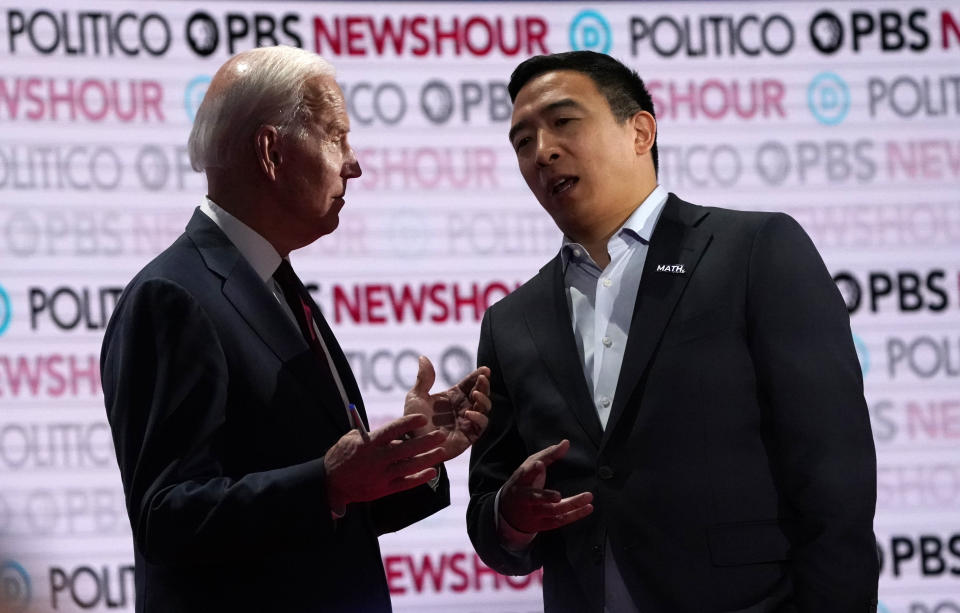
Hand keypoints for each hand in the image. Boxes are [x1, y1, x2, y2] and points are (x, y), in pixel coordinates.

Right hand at [323, 413, 446, 510]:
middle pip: (406, 449)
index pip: (392, 430)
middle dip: (426, 442)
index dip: (409, 423)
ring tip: (442, 451)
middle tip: (441, 435)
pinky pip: (405, 484)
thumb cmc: (342, 455)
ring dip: (428, 459)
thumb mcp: (351, 438)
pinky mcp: (383, 490)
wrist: (330, 483)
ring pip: (409, 467)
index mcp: (368, 444)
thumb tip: (394, 429)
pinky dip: (420, 478)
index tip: (423, 418)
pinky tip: (432, 471)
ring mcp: (380, 476)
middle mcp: (376, 459)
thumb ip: (372, 434)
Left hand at [403, 356, 490, 460]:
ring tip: (476, 393)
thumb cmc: (412, 421)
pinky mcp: (468, 436)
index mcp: (453, 397)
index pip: (470, 383)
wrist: (409, 444)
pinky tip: (470, 412)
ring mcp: (466, 422)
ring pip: (484, 409)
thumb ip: (423, 379)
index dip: (478, 376)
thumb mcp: (415, 397)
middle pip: (480, 394)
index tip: (484, 369)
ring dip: (484, 400)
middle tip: (483, 378)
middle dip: (484, 385)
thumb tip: (423, 357)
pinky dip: (479, 418)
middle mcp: (462, 408)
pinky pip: (480, 426)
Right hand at [499, 440, 593, 534]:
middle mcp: (525, 498)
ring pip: (552, 511)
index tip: (539, 464)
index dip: (532, 470)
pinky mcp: (543, 523)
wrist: (508, 512)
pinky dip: (575, 514)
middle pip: (535, 498)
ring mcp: (534, 512)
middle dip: (545, 497)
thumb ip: (547, 455)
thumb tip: (566, 443)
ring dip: (571, 505)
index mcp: (520, 481)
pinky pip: (560, 520)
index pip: (525, 474)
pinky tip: (588, 507)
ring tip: (587, 497)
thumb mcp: (530, 466)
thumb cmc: (523, 483)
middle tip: (557, 496)